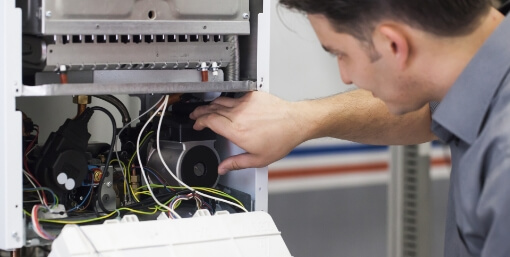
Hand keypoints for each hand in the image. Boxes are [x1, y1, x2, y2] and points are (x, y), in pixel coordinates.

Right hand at [190, 91, 308, 173]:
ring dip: (211, 105)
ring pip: (221, 101)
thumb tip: (223, 168)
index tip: (196, 124)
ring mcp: (245, 103)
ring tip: (206, 109)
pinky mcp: (252, 96)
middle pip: (212, 109)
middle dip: (200, 112)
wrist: (296, 122)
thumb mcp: (258, 159)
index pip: (210, 121)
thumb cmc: (281, 139)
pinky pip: (234, 96)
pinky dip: (226, 100)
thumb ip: (236, 163)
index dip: (199, 122)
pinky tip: (225, 104)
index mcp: (236, 130)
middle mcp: (239, 114)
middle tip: (195, 116)